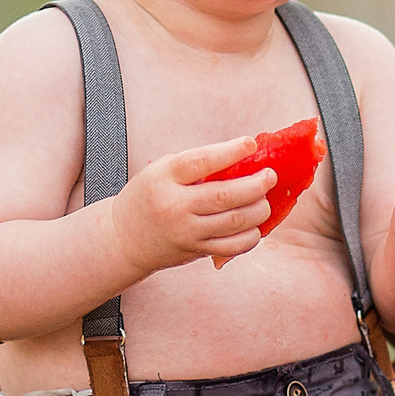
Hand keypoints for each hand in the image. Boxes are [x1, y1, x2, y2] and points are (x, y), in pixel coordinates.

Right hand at [104, 135, 273, 276]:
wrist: (124, 238)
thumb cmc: (149, 196)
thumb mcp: (162, 171)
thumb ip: (196, 165)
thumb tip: (243, 158)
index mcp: (164, 178)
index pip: (201, 161)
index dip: (230, 152)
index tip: (251, 144)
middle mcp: (174, 206)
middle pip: (224, 195)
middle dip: (255, 185)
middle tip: (270, 175)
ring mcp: (185, 232)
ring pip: (234, 222)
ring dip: (259, 210)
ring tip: (265, 199)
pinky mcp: (195, 251)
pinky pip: (232, 247)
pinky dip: (251, 236)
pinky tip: (256, 225)